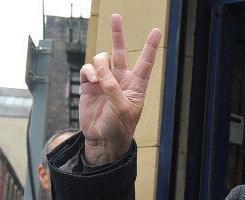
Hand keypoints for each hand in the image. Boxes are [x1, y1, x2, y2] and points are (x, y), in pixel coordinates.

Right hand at [78, 13, 161, 164]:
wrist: (102, 139)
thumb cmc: (119, 127)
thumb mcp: (122, 109)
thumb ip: (113, 89)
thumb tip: (101, 71)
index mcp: (136, 85)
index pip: (145, 62)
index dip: (150, 46)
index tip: (156, 31)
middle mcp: (120, 79)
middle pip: (120, 52)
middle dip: (118, 33)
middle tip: (115, 16)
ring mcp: (104, 81)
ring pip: (102, 60)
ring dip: (100, 64)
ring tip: (99, 77)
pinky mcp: (89, 86)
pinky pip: (88, 70)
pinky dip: (89, 71)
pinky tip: (91, 80)